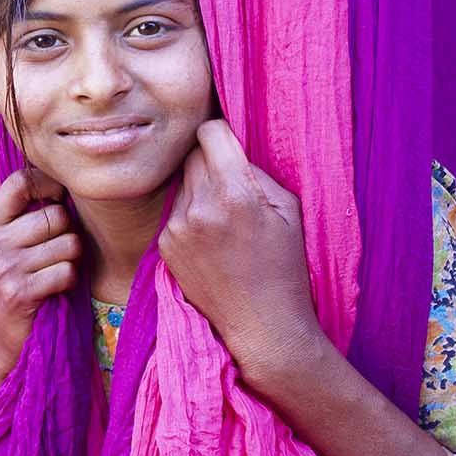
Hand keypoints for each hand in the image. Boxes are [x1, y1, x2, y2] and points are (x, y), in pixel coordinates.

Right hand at [0, 167, 82, 386]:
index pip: (19, 181)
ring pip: (67, 243)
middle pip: (54, 215)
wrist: (4, 341)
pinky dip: (68, 281)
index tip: (59, 197)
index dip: (48, 183)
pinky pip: (66, 271)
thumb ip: (25, 216)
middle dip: (68, 233)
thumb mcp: (8, 247)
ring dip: (71, 260)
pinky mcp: (19, 292)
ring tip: (54, 272)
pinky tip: (55, 290)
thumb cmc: (16, 286)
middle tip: (57, 253)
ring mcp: (4, 268)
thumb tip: (63, 179)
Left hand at [158, 120, 324, 387]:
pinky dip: (189, 214)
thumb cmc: (286, 265)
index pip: (209, 133)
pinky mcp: (165, 244)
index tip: (229, 143)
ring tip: (224, 215)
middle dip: (210, 160)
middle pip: (192, 155)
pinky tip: (211, 237)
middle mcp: (200, 207)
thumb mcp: (289, 210)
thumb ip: (257, 172)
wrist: (261, 322)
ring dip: (199, 188)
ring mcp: (177, 227)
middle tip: (231, 180)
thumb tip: (231, 147)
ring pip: (182, 183)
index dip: (221, 134)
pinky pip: (174, 210)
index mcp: (235, 193)